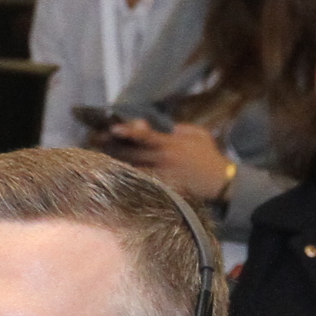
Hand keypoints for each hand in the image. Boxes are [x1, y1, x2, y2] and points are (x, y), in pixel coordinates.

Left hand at [101, 118, 234, 206]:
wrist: (221, 182)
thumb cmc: (210, 156)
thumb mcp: (199, 134)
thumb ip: (181, 128)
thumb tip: (167, 127)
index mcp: (171, 143)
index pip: (145, 136)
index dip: (128, 131)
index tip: (112, 128)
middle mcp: (164, 159)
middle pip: (133, 152)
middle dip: (113, 147)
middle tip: (94, 142)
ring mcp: (163, 175)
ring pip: (133, 168)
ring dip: (116, 163)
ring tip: (98, 158)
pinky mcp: (164, 188)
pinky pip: (142, 183)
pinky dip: (129, 179)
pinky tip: (116, 177)